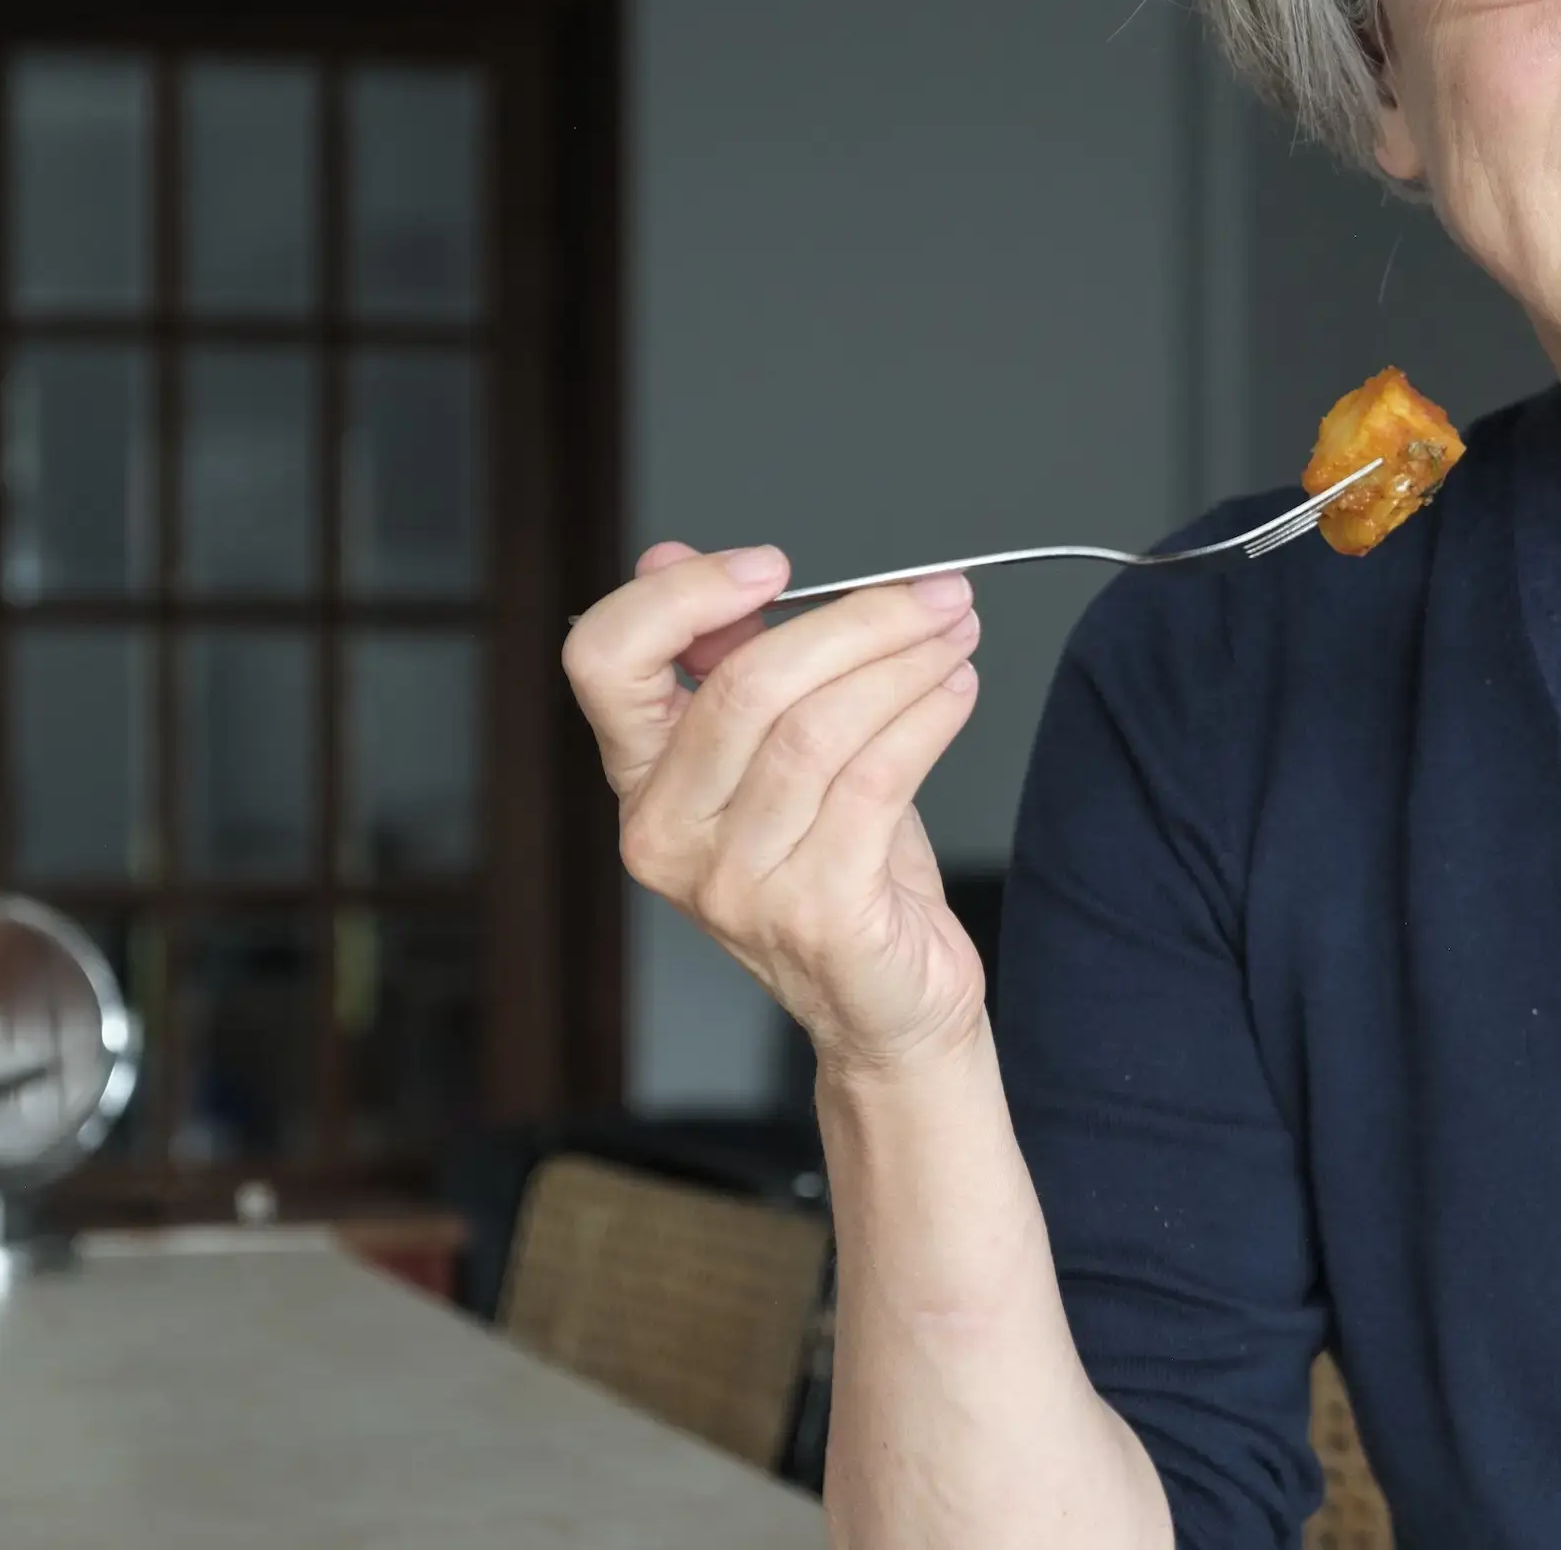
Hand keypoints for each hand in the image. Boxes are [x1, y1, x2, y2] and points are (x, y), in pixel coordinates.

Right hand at [563, 546, 988, 1079]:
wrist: (889, 1005)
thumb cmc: (839, 867)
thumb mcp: (774, 756)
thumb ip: (725, 662)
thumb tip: (669, 556)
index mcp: (642, 781)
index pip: (604, 662)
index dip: (680, 596)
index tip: (771, 565)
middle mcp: (668, 835)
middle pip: (746, 685)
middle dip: (857, 620)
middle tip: (934, 594)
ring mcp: (736, 884)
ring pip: (819, 728)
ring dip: (905, 663)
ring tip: (954, 635)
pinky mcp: (815, 914)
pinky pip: (876, 782)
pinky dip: (927, 718)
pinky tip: (956, 690)